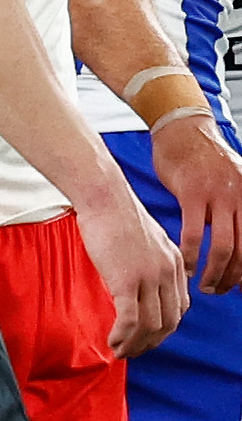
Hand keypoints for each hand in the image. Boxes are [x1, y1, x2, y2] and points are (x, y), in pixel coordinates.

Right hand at [70, 185, 188, 355]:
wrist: (103, 196)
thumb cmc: (115, 213)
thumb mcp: (145, 238)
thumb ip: (150, 260)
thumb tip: (137, 278)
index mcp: (174, 262)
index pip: (179, 307)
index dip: (164, 328)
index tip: (145, 336)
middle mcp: (167, 272)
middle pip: (168, 322)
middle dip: (151, 343)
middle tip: (132, 350)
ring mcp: (149, 277)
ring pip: (151, 326)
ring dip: (135, 345)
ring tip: (119, 350)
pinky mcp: (127, 280)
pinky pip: (130, 321)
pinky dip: (122, 336)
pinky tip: (112, 340)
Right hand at [147, 113, 241, 293]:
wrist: (183, 130)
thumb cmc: (203, 160)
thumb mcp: (233, 183)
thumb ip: (236, 211)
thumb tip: (236, 247)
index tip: (240, 289)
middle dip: (234, 278)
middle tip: (220, 291)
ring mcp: (219, 195)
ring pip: (225, 247)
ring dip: (215, 273)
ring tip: (204, 285)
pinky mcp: (193, 193)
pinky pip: (195, 234)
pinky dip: (192, 256)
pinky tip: (187, 265)